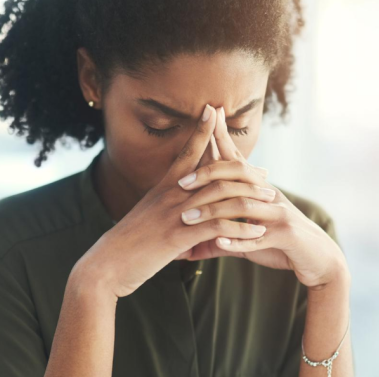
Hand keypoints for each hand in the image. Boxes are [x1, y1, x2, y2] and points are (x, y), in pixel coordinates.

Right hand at [71, 104, 273, 298]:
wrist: (106, 264)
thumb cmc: (128, 241)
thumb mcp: (147, 214)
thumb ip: (165, 203)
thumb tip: (179, 199)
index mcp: (164, 187)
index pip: (186, 151)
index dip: (200, 129)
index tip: (214, 110)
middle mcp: (172, 194)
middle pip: (214, 172)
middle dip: (243, 169)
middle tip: (265, 172)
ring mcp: (176, 214)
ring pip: (222, 198)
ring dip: (250, 198)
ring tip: (271, 200)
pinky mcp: (179, 237)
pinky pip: (219, 228)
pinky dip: (242, 229)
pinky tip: (258, 232)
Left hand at [176, 106, 349, 289]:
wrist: (319, 258)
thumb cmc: (281, 244)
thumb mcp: (249, 237)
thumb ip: (221, 238)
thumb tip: (190, 248)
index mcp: (261, 190)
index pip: (237, 160)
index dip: (223, 138)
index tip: (208, 114)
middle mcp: (270, 196)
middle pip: (239, 175)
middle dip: (208, 175)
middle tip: (182, 183)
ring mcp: (279, 215)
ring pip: (243, 206)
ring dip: (214, 212)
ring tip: (189, 219)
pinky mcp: (286, 236)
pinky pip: (259, 238)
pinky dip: (238, 241)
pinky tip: (220, 242)